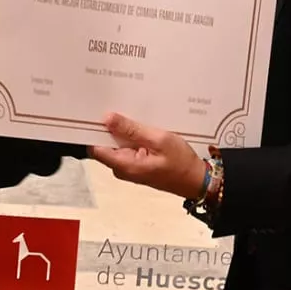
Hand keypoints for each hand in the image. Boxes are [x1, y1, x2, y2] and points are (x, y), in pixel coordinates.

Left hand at [88, 113, 208, 199]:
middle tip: (123, 110)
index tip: (99, 114)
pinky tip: (143, 129)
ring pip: (117, 144)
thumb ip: (132, 130)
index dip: (95, 130)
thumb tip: (108, 119)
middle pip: (105, 144)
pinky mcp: (135, 163)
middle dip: (111, 128)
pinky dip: (133, 137)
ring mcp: (128, 166)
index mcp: (124, 165)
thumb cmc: (181, 163)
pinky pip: (127, 147)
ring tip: (137, 119)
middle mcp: (122, 168)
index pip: (95, 147)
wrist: (195, 179)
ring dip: (124, 131)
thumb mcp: (159, 140)